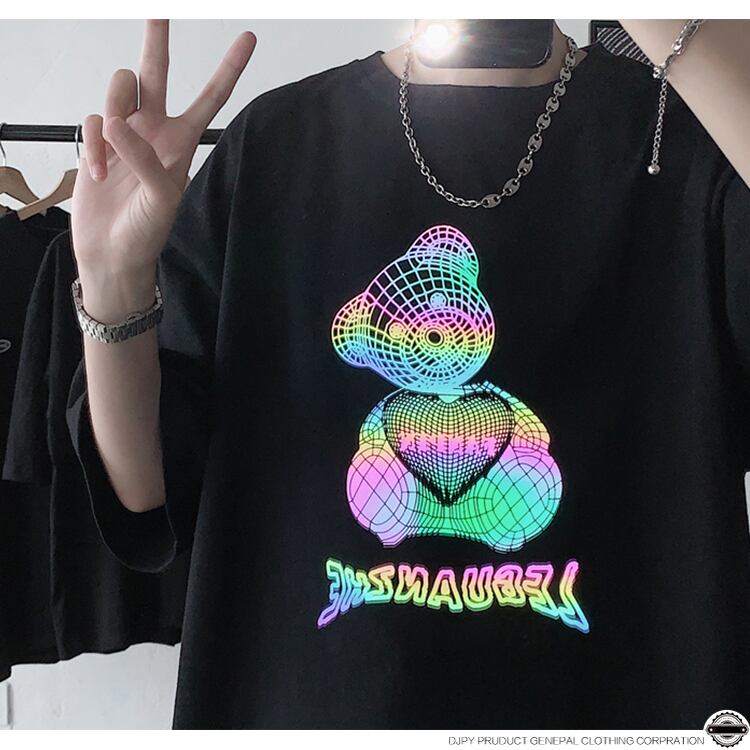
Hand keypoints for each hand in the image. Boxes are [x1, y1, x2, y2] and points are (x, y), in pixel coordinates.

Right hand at [72, 20, 255, 307]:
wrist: (112, 252)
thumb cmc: (147, 231)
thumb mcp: (162, 198)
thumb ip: (144, 158)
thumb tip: (117, 122)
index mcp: (182, 142)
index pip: (210, 99)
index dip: (228, 69)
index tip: (248, 39)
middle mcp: (155, 130)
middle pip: (155, 72)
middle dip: (156, 39)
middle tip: (158, 8)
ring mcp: (124, 133)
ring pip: (117, 89)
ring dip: (111, 114)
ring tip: (109, 159)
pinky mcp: (97, 141)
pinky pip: (90, 121)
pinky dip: (91, 145)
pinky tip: (96, 173)